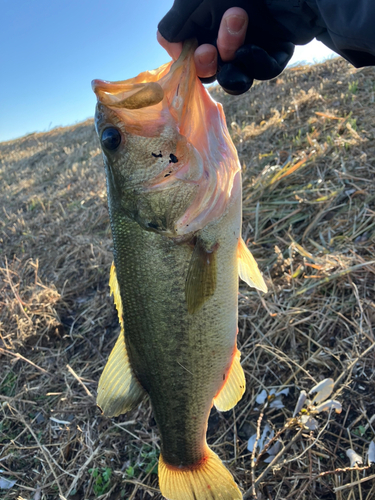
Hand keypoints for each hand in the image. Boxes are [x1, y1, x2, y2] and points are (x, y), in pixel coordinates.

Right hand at [158, 0, 294, 94]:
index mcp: (204, 26)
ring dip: (232, 54)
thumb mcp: (191, 2)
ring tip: (239, 17)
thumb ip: (171, 29)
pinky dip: (258, 60)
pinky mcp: (276, 51)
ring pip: (235, 76)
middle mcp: (226, 38)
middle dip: (208, 63)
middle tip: (209, 49)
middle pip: (211, 72)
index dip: (190, 62)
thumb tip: (174, 55)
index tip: (193, 49)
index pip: (190, 59)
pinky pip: (265, 71)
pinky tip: (257, 44)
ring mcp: (251, 46)